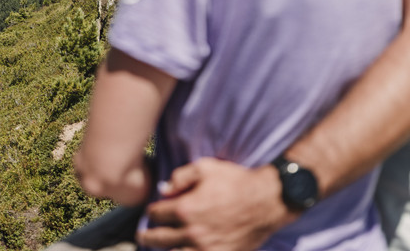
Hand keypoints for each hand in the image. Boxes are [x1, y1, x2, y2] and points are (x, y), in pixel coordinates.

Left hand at [138, 158, 297, 249]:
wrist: (267, 201)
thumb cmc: (236, 181)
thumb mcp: (206, 167)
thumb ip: (180, 176)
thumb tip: (163, 190)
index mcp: (185, 209)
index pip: (155, 214)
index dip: (151, 212)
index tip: (152, 212)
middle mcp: (192, 232)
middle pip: (158, 239)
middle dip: (147, 236)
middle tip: (143, 235)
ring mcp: (205, 249)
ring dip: (164, 250)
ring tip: (159, 247)